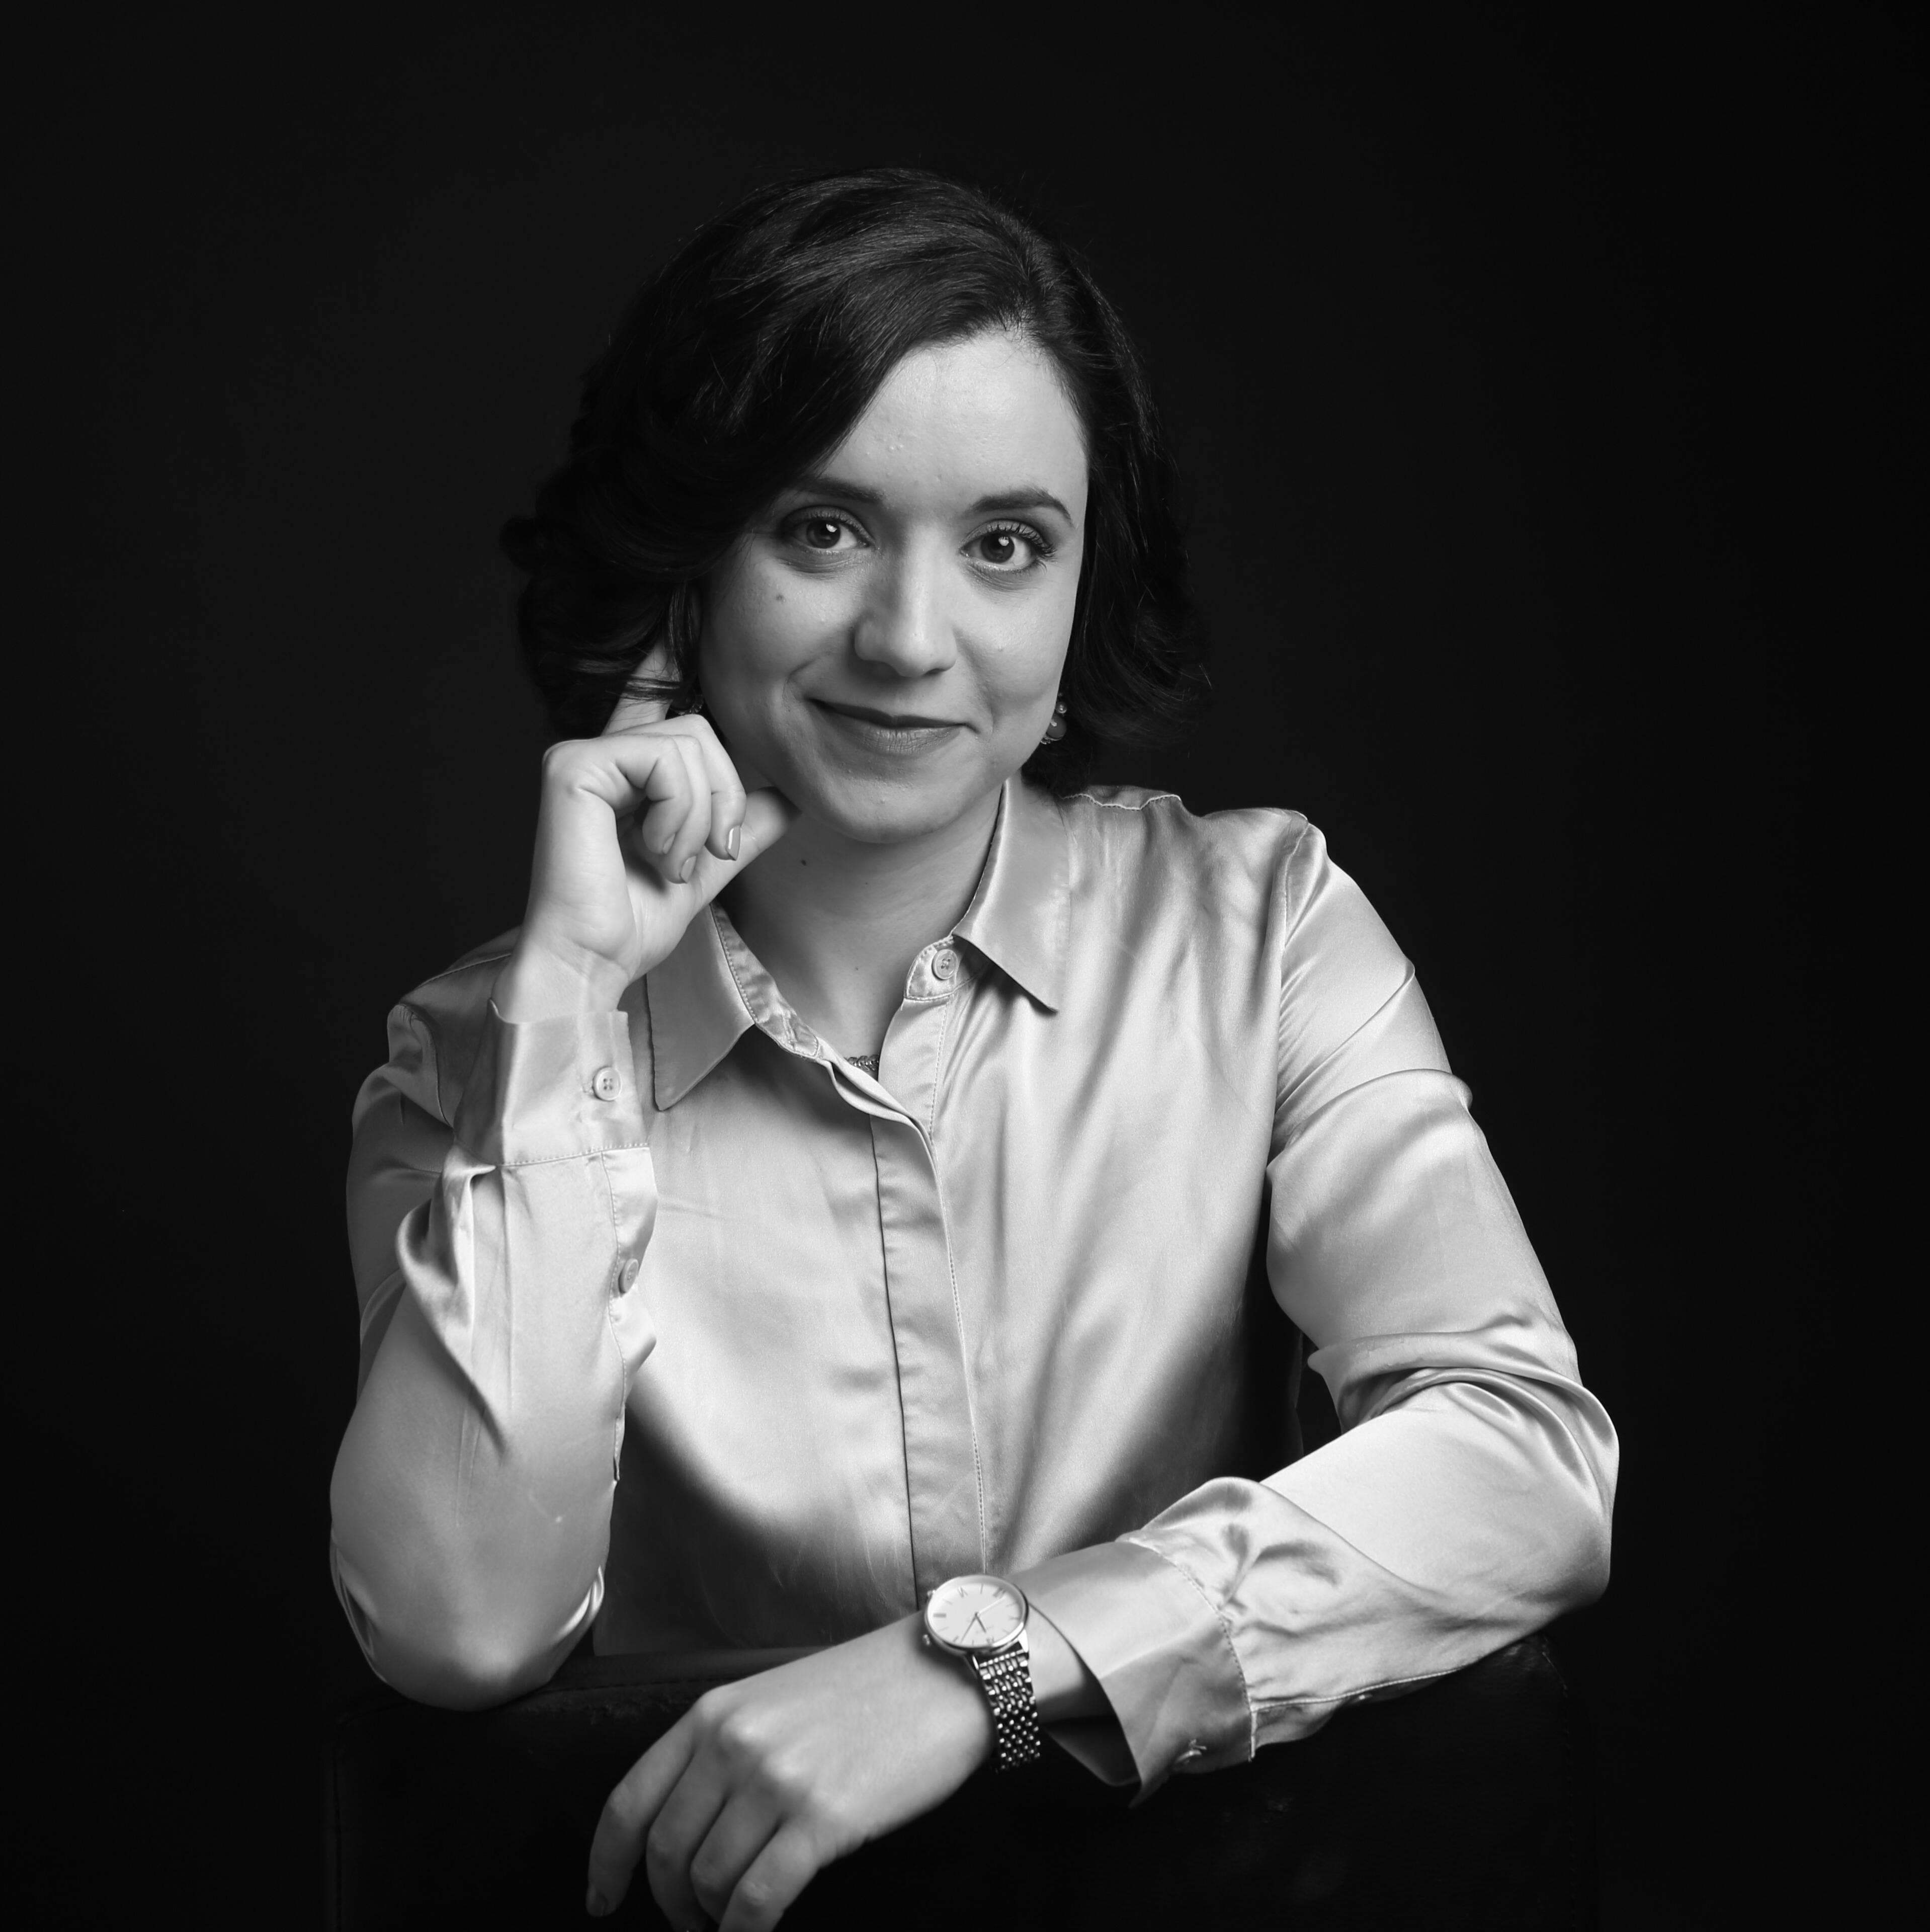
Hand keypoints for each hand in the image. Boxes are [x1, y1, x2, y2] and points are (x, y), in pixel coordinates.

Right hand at [496, 665, 796, 1019]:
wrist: (595, 962)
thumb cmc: (634, 920)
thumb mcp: (708, 864)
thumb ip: (744, 826)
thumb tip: (794, 796)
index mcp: (626, 768)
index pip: (653, 696)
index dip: (668, 651)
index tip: (689, 597)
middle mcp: (600, 751)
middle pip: (703, 730)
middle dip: (724, 800)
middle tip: (703, 854)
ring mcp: (581, 754)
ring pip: (691, 745)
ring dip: (700, 819)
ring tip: (670, 862)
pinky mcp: (572, 765)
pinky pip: (664, 763)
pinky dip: (677, 817)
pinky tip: (653, 854)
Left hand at [585, 1616, 992, 1928]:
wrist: (945, 1671)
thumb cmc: (865, 1687)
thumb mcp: (774, 1698)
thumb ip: (724, 1748)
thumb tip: (689, 1824)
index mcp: (713, 1714)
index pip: (628, 1802)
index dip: (606, 1863)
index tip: (603, 1899)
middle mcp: (734, 1746)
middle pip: (664, 1853)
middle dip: (669, 1905)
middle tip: (689, 1923)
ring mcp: (777, 1783)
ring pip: (709, 1883)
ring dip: (714, 1919)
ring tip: (733, 1922)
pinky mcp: (823, 1820)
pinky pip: (759, 1900)